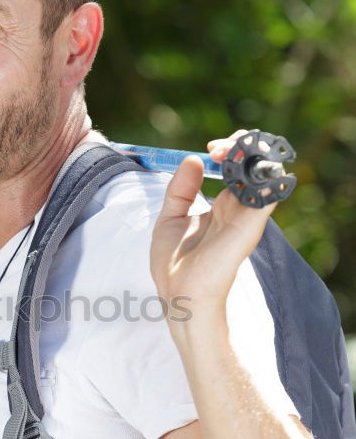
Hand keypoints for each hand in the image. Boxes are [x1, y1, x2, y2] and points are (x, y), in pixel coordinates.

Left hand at [150, 129, 277, 319]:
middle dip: (240, 145)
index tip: (210, 149)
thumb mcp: (169, 219)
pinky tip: (245, 161)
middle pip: (252, 165)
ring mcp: (247, 214)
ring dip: (252, 152)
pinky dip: (263, 171)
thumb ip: (180, 190)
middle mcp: (239, 208)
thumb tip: (192, 159)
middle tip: (218, 148)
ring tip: (232, 146)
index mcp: (222, 207)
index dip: (228, 151)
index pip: (236, 169)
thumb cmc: (174, 265)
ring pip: (265, 172)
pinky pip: (269, 189)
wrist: (181, 293)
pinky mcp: (252, 222)